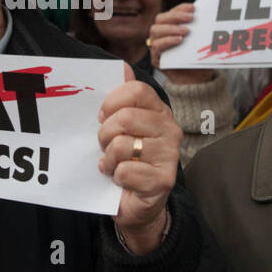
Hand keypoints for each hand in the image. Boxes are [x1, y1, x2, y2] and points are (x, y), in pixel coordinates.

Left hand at [98, 63, 181, 254]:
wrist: (137, 203)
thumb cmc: (126, 161)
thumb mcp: (120, 128)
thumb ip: (122, 99)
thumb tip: (123, 68)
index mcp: (159, 112)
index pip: (137, 91)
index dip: (112, 102)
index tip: (102, 117)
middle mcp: (170, 130)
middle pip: (126, 117)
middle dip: (104, 133)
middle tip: (104, 145)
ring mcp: (169, 155)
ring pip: (123, 145)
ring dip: (109, 158)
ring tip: (112, 164)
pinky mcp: (164, 180)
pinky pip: (126, 171)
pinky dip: (115, 176)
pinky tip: (119, 179)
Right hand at [149, 3, 214, 84]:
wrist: (197, 79)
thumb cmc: (197, 58)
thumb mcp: (199, 41)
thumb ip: (199, 29)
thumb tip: (207, 14)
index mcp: (169, 27)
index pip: (170, 12)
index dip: (180, 8)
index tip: (193, 7)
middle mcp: (160, 35)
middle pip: (160, 19)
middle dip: (175, 16)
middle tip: (190, 18)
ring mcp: (156, 46)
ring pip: (155, 30)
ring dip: (171, 28)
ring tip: (186, 31)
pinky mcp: (156, 58)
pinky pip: (157, 46)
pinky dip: (167, 41)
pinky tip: (179, 40)